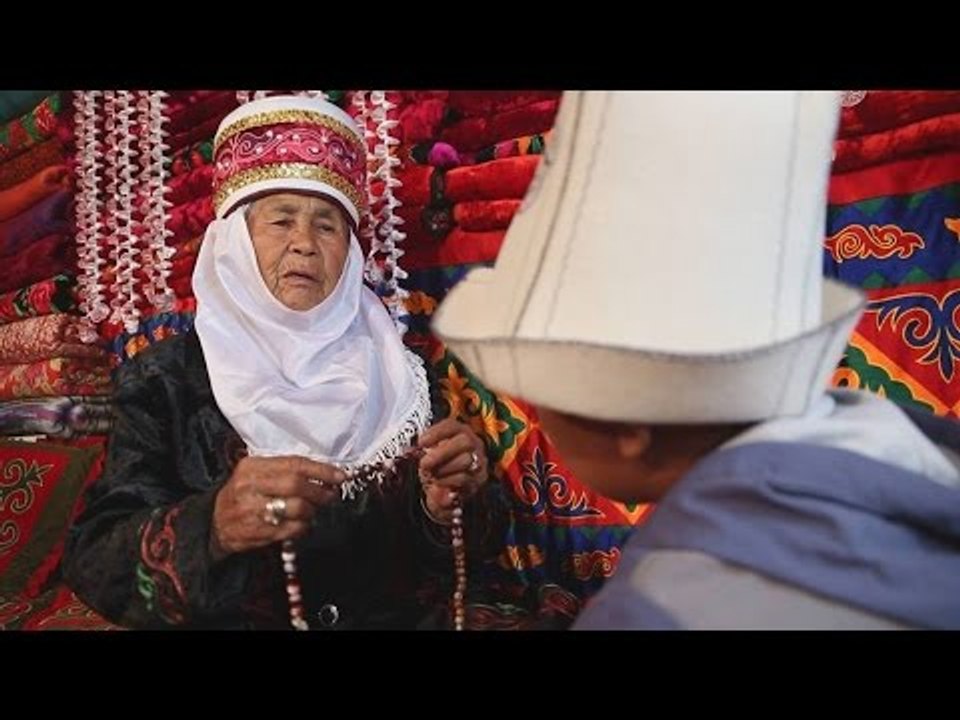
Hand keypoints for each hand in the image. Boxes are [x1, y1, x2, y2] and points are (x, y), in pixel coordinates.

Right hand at [211, 456, 345, 558]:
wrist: (215, 522)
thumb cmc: (243, 493)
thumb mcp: (255, 473)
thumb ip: (284, 469)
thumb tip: (323, 471)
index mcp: (252, 467)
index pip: (293, 465)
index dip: (321, 470)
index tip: (340, 476)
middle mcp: (249, 487)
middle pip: (296, 486)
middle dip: (320, 491)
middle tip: (331, 495)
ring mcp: (251, 512)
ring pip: (296, 509)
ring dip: (312, 510)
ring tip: (314, 509)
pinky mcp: (256, 533)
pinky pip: (290, 530)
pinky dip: (303, 526)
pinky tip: (302, 523)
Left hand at [418, 419, 487, 524]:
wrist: (446, 491)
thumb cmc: (436, 467)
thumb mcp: (428, 455)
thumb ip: (422, 450)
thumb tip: (411, 449)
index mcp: (460, 431)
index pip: (452, 425)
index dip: (436, 432)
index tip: (421, 443)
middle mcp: (474, 443)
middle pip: (464, 441)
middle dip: (441, 453)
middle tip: (424, 464)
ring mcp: (479, 460)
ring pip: (466, 460)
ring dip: (444, 469)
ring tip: (431, 475)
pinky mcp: (480, 478)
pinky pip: (465, 478)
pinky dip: (448, 481)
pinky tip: (438, 483)